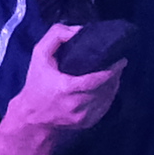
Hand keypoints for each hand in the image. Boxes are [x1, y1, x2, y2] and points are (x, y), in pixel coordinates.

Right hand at [9, 42, 127, 138]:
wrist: (32, 118)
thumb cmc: (36, 84)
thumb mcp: (39, 55)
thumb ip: (56, 36)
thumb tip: (77, 30)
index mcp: (67, 88)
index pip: (97, 79)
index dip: (113, 70)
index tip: (121, 59)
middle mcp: (77, 105)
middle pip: (106, 88)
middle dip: (115, 75)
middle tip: (118, 64)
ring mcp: (84, 117)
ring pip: (108, 98)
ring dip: (114, 85)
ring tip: (114, 73)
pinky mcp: (88, 123)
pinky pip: (105, 107)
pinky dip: (108, 96)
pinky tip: (107, 87)